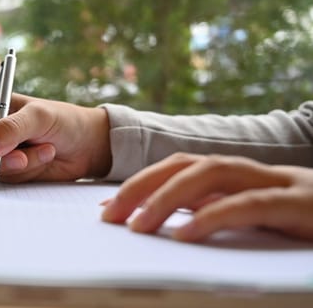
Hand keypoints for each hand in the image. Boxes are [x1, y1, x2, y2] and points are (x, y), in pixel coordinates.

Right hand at [0, 91, 111, 182]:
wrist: (88, 145)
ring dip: (21, 163)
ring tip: (46, 150)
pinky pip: (9, 179)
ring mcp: (0, 153)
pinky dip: (30, 170)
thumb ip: (9, 129)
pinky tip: (46, 158)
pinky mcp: (12, 172)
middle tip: (23, 156)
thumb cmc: (64, 121)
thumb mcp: (38, 117)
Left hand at [102, 152, 312, 241]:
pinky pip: (249, 204)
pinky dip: (214, 216)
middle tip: (109, 217)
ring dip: (168, 198)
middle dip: (143, 187)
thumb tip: (171, 223)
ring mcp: (278, 182)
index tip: (108, 208)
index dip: (140, 183)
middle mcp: (253, 171)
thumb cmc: (304, 223)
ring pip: (212, 174)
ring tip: (138, 226)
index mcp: (238, 176)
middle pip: (186, 165)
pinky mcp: (301, 203)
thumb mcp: (253, 217)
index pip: (178, 168)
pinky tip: (185, 235)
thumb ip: (217, 212)